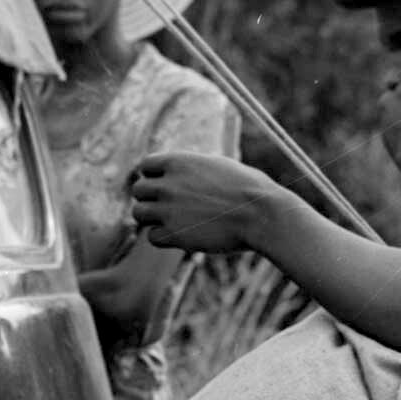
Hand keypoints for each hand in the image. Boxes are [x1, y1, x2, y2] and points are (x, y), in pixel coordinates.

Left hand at [131, 152, 291, 253]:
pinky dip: (163, 238)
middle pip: (138, 190)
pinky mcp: (174, 234)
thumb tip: (179, 171)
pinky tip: (182, 236)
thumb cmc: (250, 189)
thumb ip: (192, 168)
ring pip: (138, 214)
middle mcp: (168, 184)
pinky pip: (151, 237)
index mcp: (178, 161)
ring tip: (174, 222)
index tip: (168, 186)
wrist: (262, 214)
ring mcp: (168, 209)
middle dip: (151, 199)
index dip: (154, 177)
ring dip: (153, 219)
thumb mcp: (219, 166)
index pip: (145, 166)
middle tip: (171, 207)